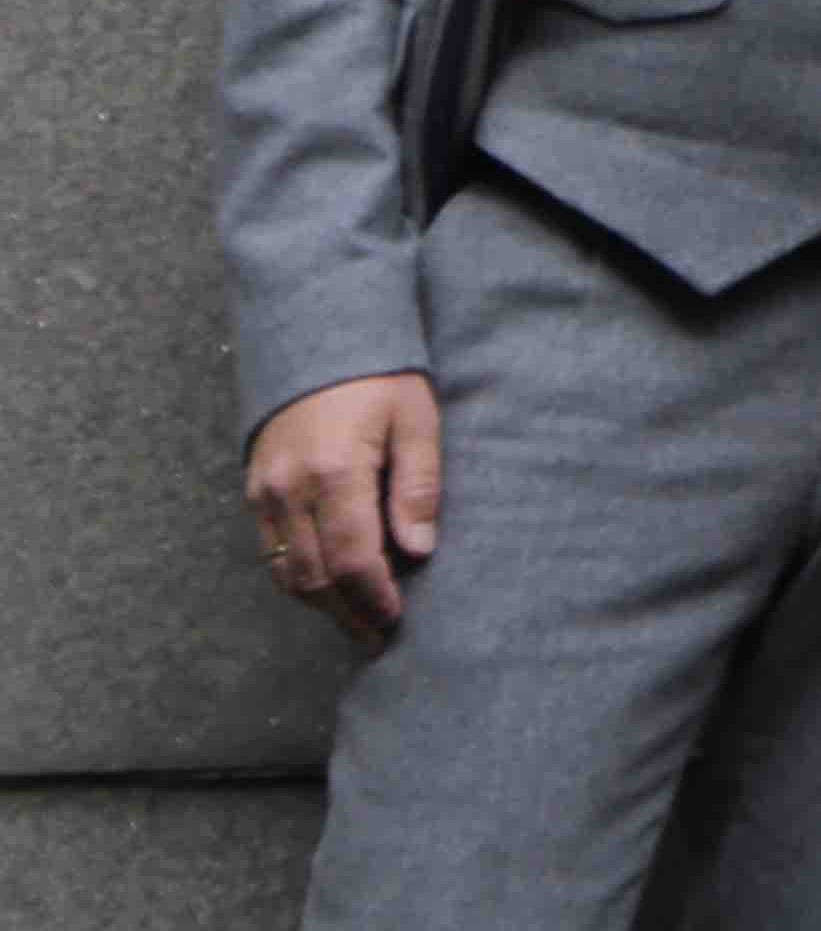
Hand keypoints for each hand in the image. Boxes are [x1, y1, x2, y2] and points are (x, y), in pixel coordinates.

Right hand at [244, 371, 442, 651]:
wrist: (317, 333)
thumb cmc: (380, 375)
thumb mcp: (416, 418)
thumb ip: (417, 484)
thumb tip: (418, 550)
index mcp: (334, 471)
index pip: (352, 559)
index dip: (375, 597)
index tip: (398, 619)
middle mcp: (289, 489)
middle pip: (314, 576)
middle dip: (348, 613)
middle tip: (379, 637)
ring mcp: (264, 491)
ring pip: (285, 572)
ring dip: (322, 603)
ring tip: (359, 621)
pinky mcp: (253, 489)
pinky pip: (270, 551)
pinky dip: (298, 577)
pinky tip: (329, 585)